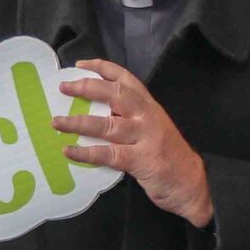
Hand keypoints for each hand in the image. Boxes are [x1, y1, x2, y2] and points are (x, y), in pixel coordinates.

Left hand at [56, 60, 213, 226]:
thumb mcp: (153, 128)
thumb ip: (131, 118)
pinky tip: (69, 151)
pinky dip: (86, 153)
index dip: (102, 68)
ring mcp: (145, 138)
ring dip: (78, 122)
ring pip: (108, 124)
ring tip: (57, 122)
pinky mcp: (142, 160)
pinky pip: (108, 154)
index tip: (80, 65)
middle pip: (115, 94)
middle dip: (87, 88)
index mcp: (149, 106)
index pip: (126, 78)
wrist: (192, 184)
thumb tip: (94, 113)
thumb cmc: (169, 156)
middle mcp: (147, 116)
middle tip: (63, 88)